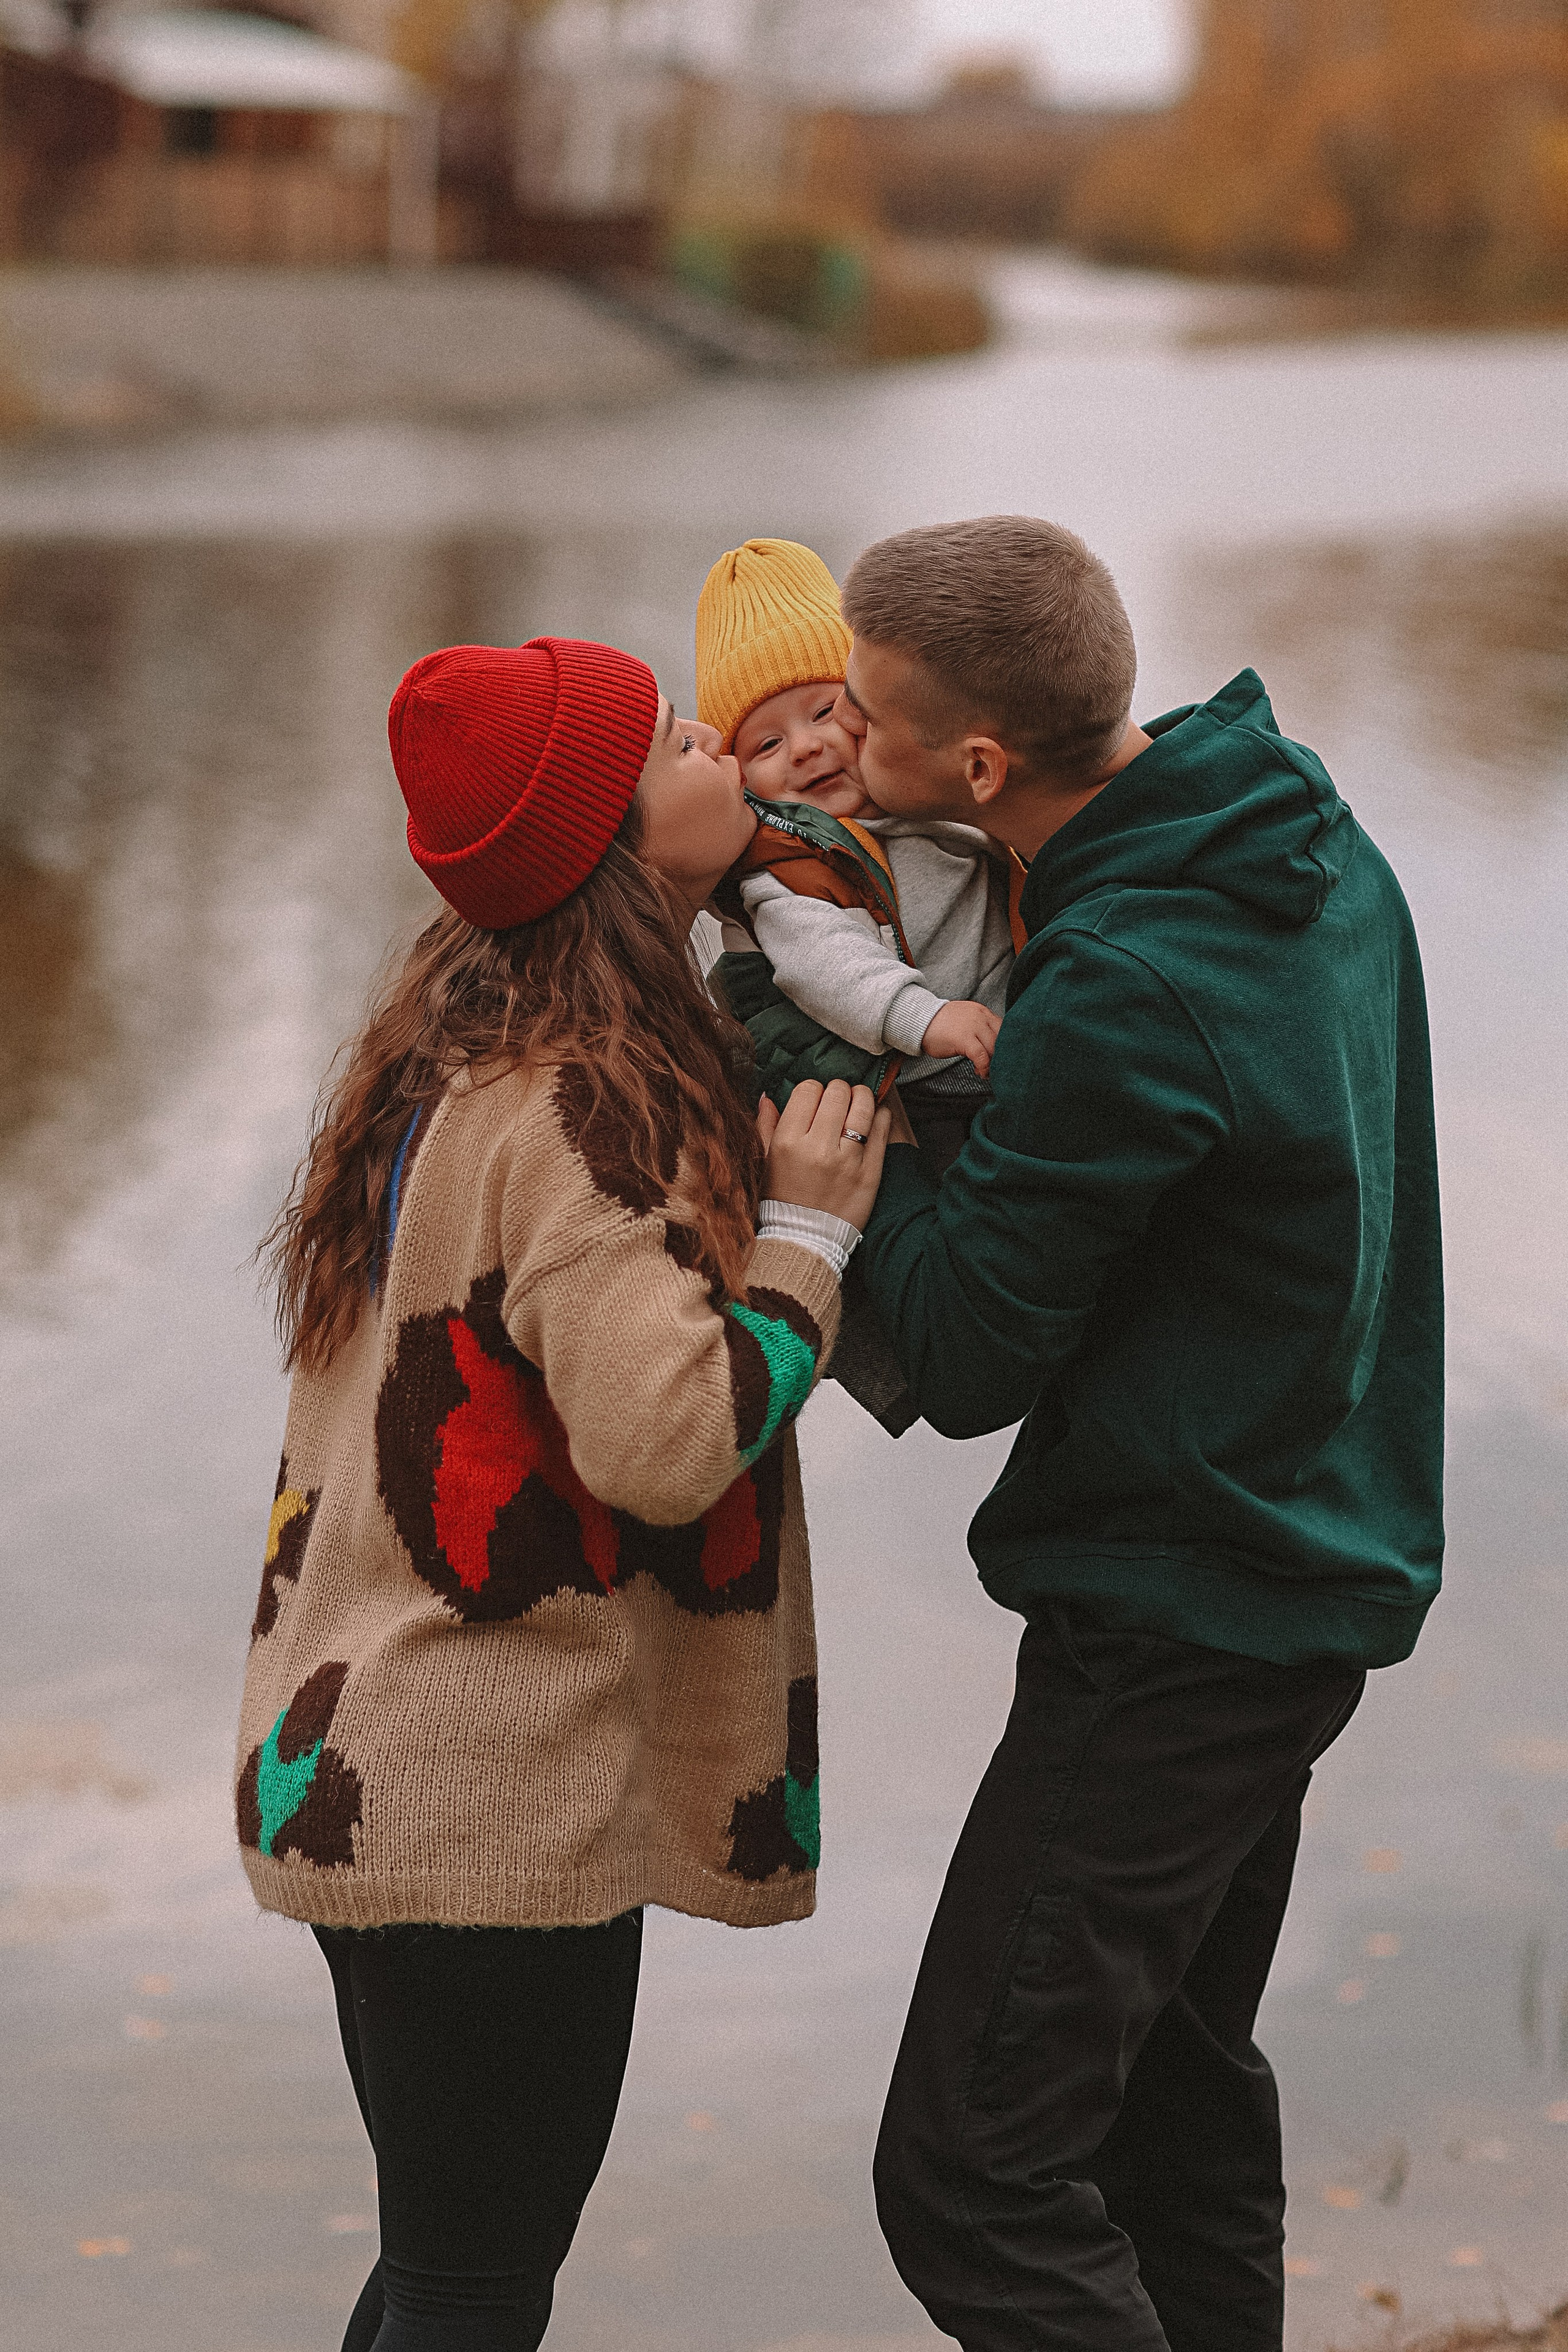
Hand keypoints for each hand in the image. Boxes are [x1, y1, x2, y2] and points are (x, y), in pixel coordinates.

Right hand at [759, 1079, 889, 1229]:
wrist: (804, 1240)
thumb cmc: (782, 1199)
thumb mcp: (764, 1162)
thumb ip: (765, 1126)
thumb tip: (767, 1096)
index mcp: (788, 1142)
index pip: (808, 1090)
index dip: (814, 1090)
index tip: (816, 1100)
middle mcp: (817, 1148)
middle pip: (838, 1093)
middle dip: (839, 1091)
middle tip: (839, 1101)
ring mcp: (847, 1160)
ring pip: (864, 1106)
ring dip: (862, 1097)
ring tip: (859, 1103)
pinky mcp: (870, 1172)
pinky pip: (882, 1129)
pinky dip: (880, 1116)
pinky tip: (875, 1118)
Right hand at [920, 999, 1001, 1077]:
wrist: (920, 1020)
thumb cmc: (941, 1024)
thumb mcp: (966, 1020)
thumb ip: (981, 1028)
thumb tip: (993, 1046)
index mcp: (983, 1012)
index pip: (1004, 1029)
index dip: (1005, 1046)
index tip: (1000, 1057)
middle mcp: (981, 1017)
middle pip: (1002, 1040)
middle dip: (1001, 1056)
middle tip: (995, 1068)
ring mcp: (974, 1027)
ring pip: (994, 1049)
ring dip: (993, 1064)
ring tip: (986, 1072)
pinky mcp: (965, 1039)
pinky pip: (982, 1057)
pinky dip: (984, 1068)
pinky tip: (980, 1072)